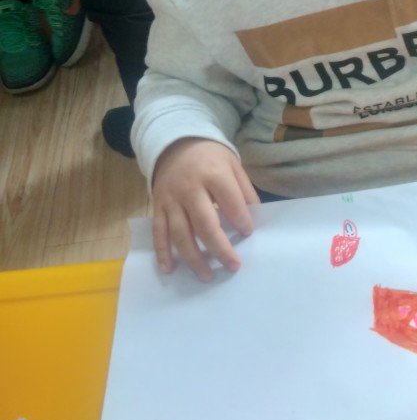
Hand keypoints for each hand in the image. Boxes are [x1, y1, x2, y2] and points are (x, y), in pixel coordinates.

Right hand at [151, 138, 259, 280]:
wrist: (175, 144)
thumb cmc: (210, 157)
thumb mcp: (233, 165)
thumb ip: (244, 190)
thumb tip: (255, 218)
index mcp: (213, 174)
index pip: (230, 202)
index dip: (241, 220)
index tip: (249, 233)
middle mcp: (190, 188)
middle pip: (205, 224)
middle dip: (220, 248)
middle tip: (233, 266)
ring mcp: (171, 199)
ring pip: (180, 233)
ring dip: (193, 258)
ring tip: (207, 276)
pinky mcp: (158, 206)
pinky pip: (159, 232)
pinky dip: (162, 252)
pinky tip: (169, 269)